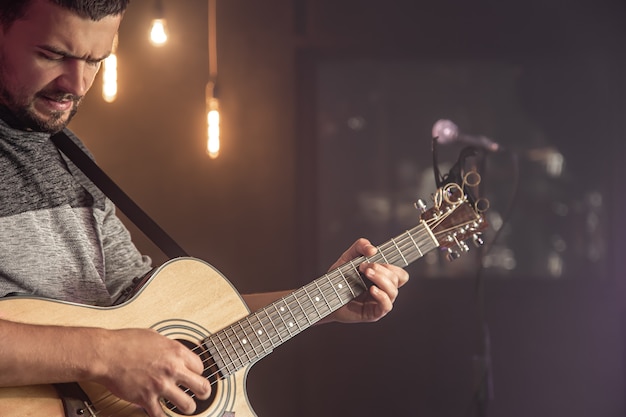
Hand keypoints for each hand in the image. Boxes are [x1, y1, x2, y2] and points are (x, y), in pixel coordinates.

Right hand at [94, 328, 211, 416]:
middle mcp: (172, 369)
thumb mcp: (156, 337)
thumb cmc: (126, 342)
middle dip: (204, 392)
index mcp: (176, 352)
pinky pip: (160, 415)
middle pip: (202, 387)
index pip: (200, 367)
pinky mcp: (146, 398)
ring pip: (187, 405)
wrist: (106, 354)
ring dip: (188, 407)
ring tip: (186, 406)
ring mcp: (160, 385)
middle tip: (202, 394)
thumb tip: (177, 352)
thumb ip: (170, 348)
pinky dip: (162, 415)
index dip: (198, 372)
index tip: (194, 375)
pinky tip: (162, 412)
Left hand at [326, 238, 408, 323]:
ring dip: (381, 279)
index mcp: (382, 279)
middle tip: (364, 266)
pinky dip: (382, 296)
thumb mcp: (348, 258)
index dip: (392, 266)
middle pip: (397, 279)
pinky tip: (372, 289)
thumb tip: (372, 249)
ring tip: (366, 273)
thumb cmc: (337, 279)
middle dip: (382, 269)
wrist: (324, 296)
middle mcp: (383, 291)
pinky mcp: (373, 314)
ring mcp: (379, 302)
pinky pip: (386, 306)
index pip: (400, 274)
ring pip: (393, 291)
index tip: (374, 259)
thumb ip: (359, 247)